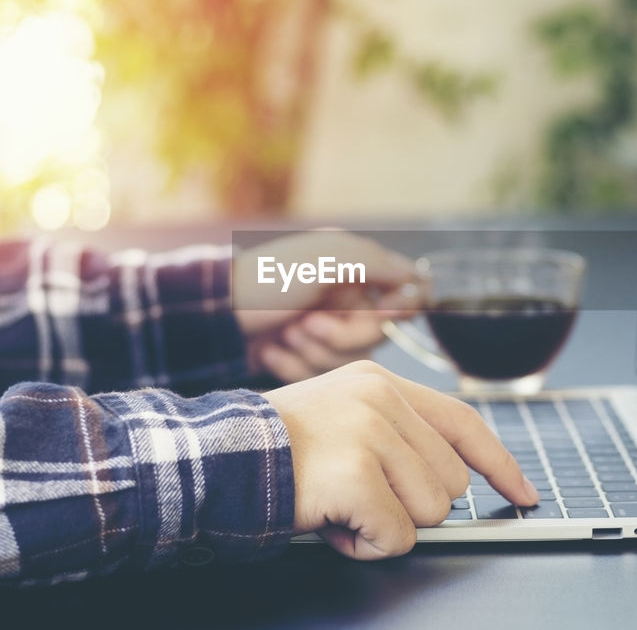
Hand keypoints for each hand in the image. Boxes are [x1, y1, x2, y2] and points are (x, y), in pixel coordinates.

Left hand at [234, 232, 418, 382]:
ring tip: (285, 334)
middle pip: (378, 337)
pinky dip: (294, 365)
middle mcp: (349, 300)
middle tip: (305, 321)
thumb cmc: (266, 278)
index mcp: (359, 270)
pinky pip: (323, 378)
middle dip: (338, 335)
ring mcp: (328, 331)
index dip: (391, 310)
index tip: (369, 310)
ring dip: (313, 351)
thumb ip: (377, 263)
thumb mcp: (324, 257)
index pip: (407, 296)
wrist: (214, 314)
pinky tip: (272, 350)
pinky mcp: (307, 360)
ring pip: (352, 363)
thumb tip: (421, 280)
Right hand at [266, 360, 538, 559]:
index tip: (523, 493)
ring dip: (386, 525)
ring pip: (432, 512)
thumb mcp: (342, 421)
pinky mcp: (357, 474)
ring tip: (338, 504)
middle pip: (451, 482)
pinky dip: (365, 544)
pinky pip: (398, 537)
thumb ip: (395, 435)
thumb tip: (449, 483)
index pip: (464, 422)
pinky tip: (330, 521)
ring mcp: (370, 434)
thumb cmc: (277, 453)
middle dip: (410, 505)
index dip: (500, 464)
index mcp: (381, 382)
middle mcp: (381, 400)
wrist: (217, 461)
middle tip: (355, 495)